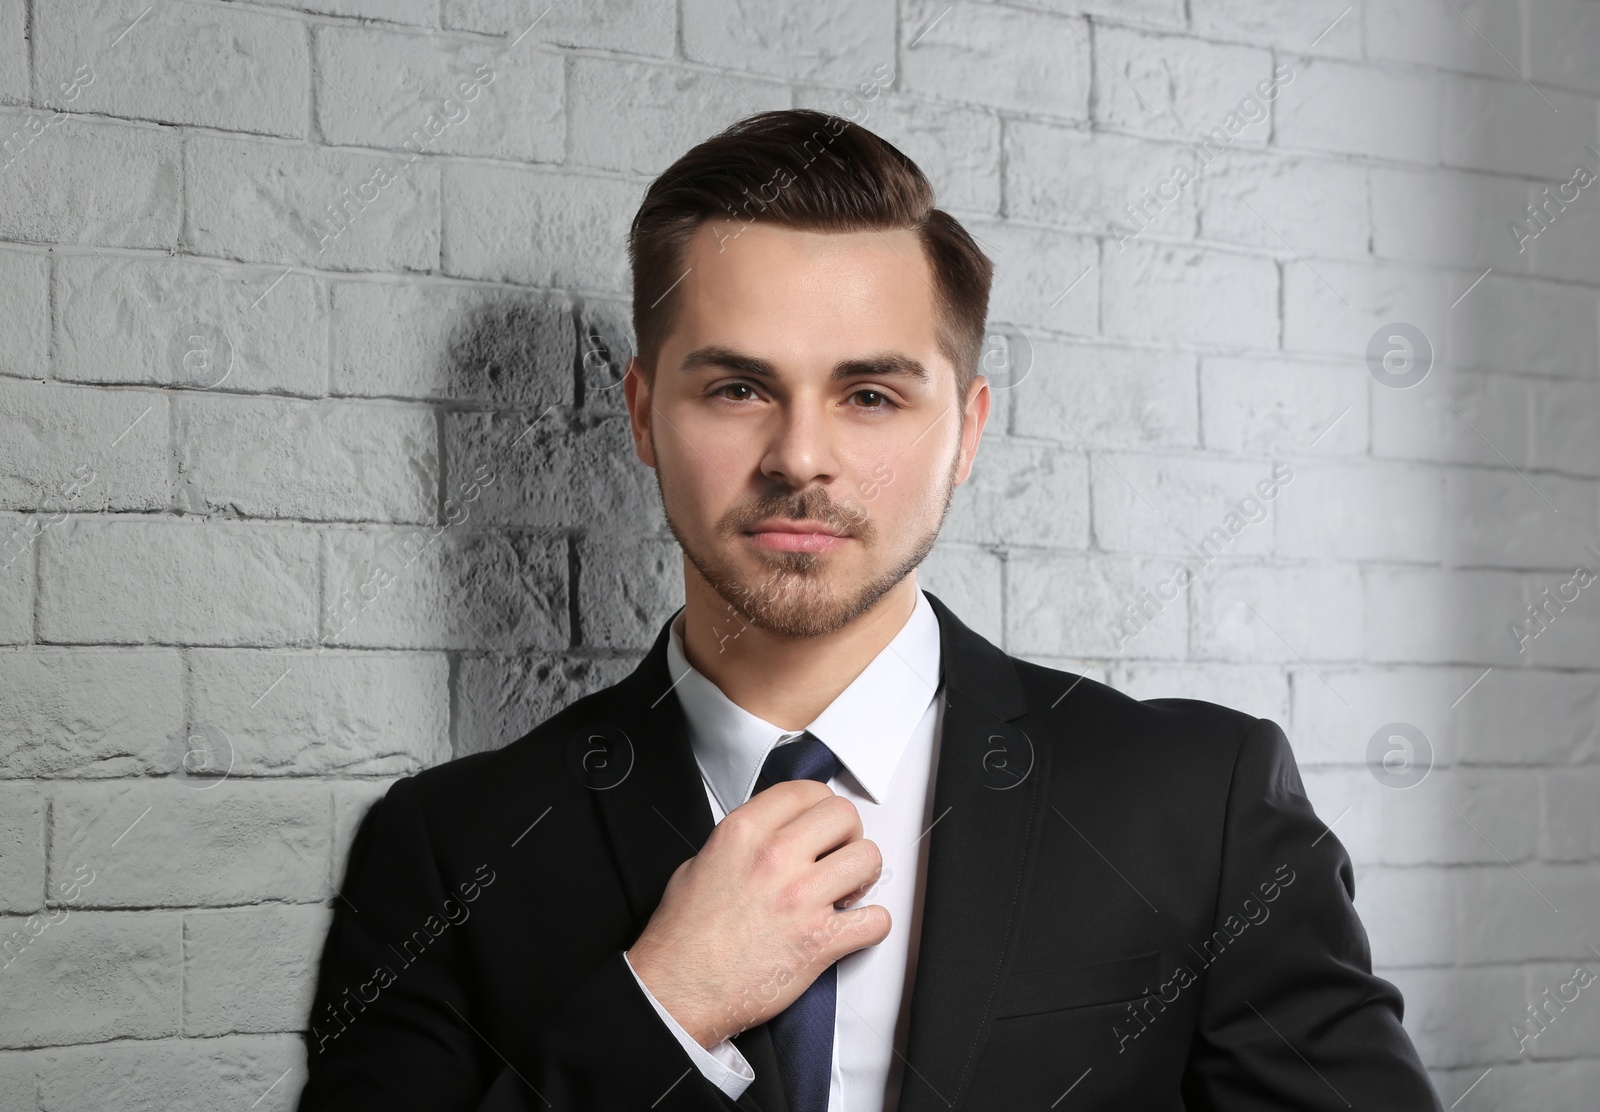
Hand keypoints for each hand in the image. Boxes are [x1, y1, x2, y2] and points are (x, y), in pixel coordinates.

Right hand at [626, 779, 890, 1047]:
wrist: (678, 991)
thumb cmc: (683, 938)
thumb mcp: (698, 864)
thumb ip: (740, 842)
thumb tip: (766, 838)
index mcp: (743, 832)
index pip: (806, 790)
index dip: (821, 805)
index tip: (821, 823)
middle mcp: (775, 857)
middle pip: (843, 815)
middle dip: (847, 834)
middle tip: (838, 854)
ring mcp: (800, 898)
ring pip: (867, 858)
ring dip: (863, 875)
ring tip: (847, 890)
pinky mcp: (819, 941)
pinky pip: (875, 920)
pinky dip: (871, 925)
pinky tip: (852, 927)